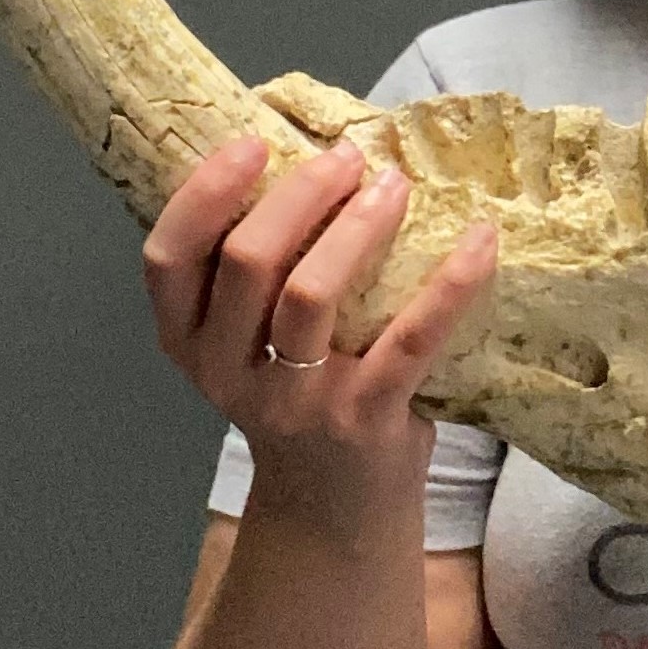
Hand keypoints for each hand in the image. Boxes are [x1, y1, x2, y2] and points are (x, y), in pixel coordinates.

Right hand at [143, 136, 496, 528]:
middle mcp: (227, 372)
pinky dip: (450, 283)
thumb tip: (315, 149)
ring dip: (358, 227)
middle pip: (247, 262)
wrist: (335, 507)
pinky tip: (479, 240)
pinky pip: (410, 340)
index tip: (255, 142)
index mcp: (188, 341)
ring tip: (395, 185)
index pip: (167, 257)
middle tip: (348, 157)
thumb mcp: (250, 341)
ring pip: (311, 295)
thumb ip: (260, 270)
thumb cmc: (300, 391)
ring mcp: (296, 401)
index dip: (205, 192)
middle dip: (300, 194)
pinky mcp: (365, 420)